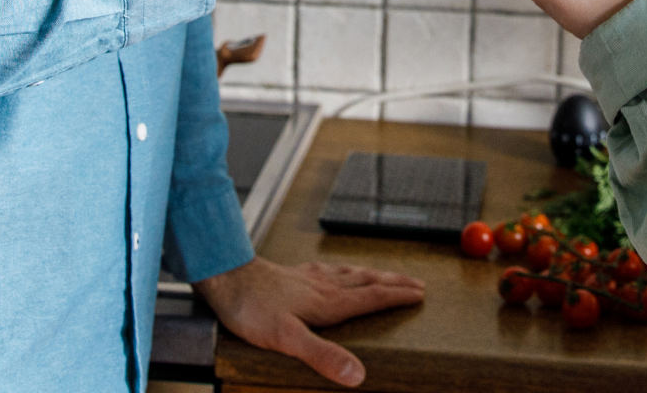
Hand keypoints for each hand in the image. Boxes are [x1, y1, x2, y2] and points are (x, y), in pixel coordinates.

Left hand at [195, 256, 424, 386]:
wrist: (227, 278)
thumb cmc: (253, 309)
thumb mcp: (288, 339)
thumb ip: (323, 356)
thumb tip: (357, 375)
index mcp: (328, 303)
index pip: (372, 297)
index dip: (397, 297)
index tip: (419, 295)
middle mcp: (324, 287)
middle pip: (368, 282)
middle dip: (394, 283)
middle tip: (417, 283)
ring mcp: (309, 279)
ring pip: (351, 273)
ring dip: (374, 274)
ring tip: (387, 275)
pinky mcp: (294, 275)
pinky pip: (330, 270)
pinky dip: (346, 270)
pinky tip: (339, 271)